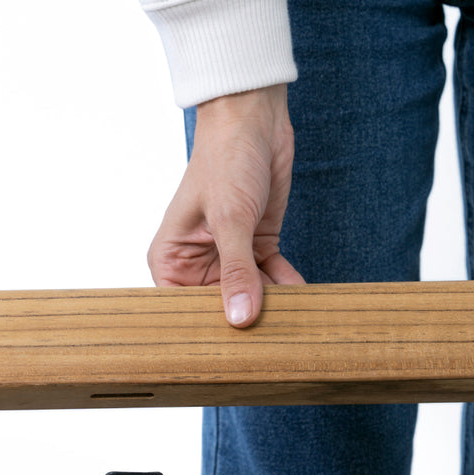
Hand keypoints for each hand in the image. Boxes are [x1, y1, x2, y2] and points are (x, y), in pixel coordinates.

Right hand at [147, 84, 304, 326]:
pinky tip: (303, 297)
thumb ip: (236, 272)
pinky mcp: (256, 246)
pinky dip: (288, 286)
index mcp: (170, 259)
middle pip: (218, 307)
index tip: (228, 353)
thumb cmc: (224, 161)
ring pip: (249, 295)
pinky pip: (272, 278)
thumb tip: (240, 319)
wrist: (254, 121)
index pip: (181, 309)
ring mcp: (227, 256)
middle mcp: (195, 262)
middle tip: (267, 343)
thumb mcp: (230, 220)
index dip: (202, 330)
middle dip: (242, 320)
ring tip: (290, 322)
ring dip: (271, 306)